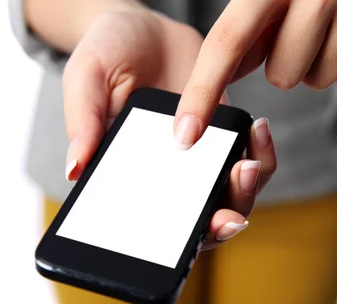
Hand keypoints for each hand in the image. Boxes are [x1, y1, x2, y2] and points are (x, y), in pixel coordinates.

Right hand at [62, 8, 276, 248]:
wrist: (144, 28)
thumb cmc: (106, 54)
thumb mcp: (85, 77)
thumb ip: (81, 120)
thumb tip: (75, 170)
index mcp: (128, 177)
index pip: (152, 228)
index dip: (180, 243)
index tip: (204, 230)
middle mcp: (165, 178)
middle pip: (200, 222)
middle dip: (224, 220)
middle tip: (231, 201)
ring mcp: (198, 160)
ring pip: (231, 197)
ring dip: (248, 190)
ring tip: (250, 162)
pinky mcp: (224, 138)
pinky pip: (250, 159)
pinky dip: (261, 153)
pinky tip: (258, 129)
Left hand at [174, 0, 336, 148]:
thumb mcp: (265, 0)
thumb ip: (238, 38)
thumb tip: (205, 97)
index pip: (227, 43)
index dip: (202, 93)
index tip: (185, 135)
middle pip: (280, 76)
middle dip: (286, 62)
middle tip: (304, 30)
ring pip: (316, 81)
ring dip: (317, 65)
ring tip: (331, 29)